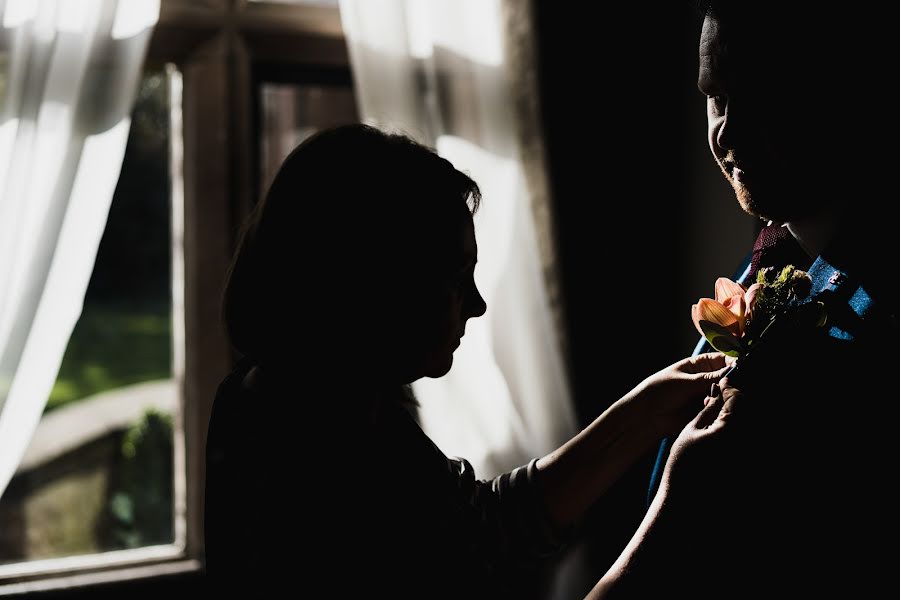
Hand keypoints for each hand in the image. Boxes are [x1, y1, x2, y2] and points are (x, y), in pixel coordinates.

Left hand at [621, 353, 731, 437]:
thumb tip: (733, 370)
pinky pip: (723, 407)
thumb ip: (709, 378)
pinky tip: (722, 409)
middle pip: (730, 376)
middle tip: (734, 386)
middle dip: (734, 380)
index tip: (742, 367)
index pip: (724, 358)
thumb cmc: (661, 391)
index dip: (734, 361)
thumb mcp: (685, 381)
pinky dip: (724, 408)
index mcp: (700, 364)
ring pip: (728, 393)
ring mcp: (710, 394)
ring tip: (724, 398)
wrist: (648, 416)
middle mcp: (708, 378)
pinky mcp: (710, 410)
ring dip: (730, 395)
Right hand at [660, 378, 741, 497]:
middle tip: (719, 398)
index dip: (729, 388)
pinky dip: (738, 431)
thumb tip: (718, 392)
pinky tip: (723, 433)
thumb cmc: (683, 464)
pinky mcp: (748, 463)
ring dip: (737, 415)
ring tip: (720, 415)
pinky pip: (747, 439)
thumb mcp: (691, 431)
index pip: (738, 398)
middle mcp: (746, 439)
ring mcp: (749, 452)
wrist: (687, 500)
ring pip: (749, 423)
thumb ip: (708, 409)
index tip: (721, 384)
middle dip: (736, 400)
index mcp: (731, 428)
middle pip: (748, 409)